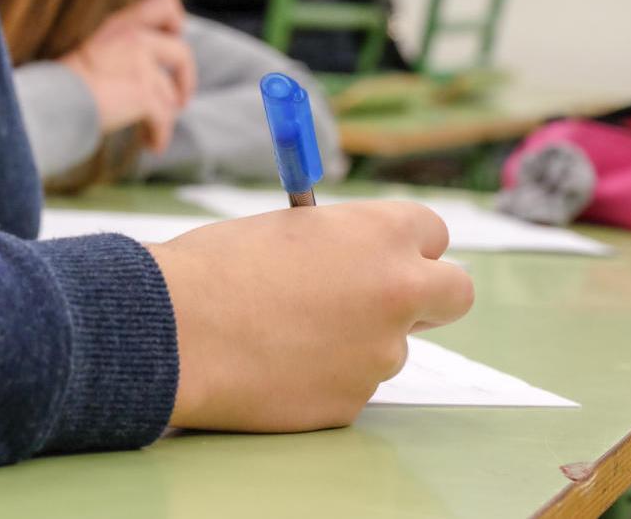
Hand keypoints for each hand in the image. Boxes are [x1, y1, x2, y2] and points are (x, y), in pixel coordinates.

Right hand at [59, 0, 196, 152]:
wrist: (53, 104)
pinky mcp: (143, 93)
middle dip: (186, 79)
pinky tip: (152, 145)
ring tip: (151, 132)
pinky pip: (164, 118)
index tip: (176, 39)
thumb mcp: (95, 53)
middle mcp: (134, 38)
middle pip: (182, 52)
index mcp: (121, 25)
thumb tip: (152, 71)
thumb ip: (124, 50)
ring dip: (164, 116)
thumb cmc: (65, 86)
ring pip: (170, 94)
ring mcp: (141, 65)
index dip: (177, 22)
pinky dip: (160, 135)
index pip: (165, 4)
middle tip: (180, 99)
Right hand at [147, 201, 473, 432]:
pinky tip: (274, 366)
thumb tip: (354, 259)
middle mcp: (397, 291)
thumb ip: (340, 244)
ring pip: (390, 347)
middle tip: (382, 301)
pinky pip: (349, 386)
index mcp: (380, 233)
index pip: (435, 232)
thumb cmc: (216, 269)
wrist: (175, 331)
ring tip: (287, 335)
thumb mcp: (290, 229)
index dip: (408, 245)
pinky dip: (322, 379)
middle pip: (454, 293)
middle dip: (426, 297)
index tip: (387, 254)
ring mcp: (379, 353)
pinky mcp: (352, 402)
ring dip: (356, 342)